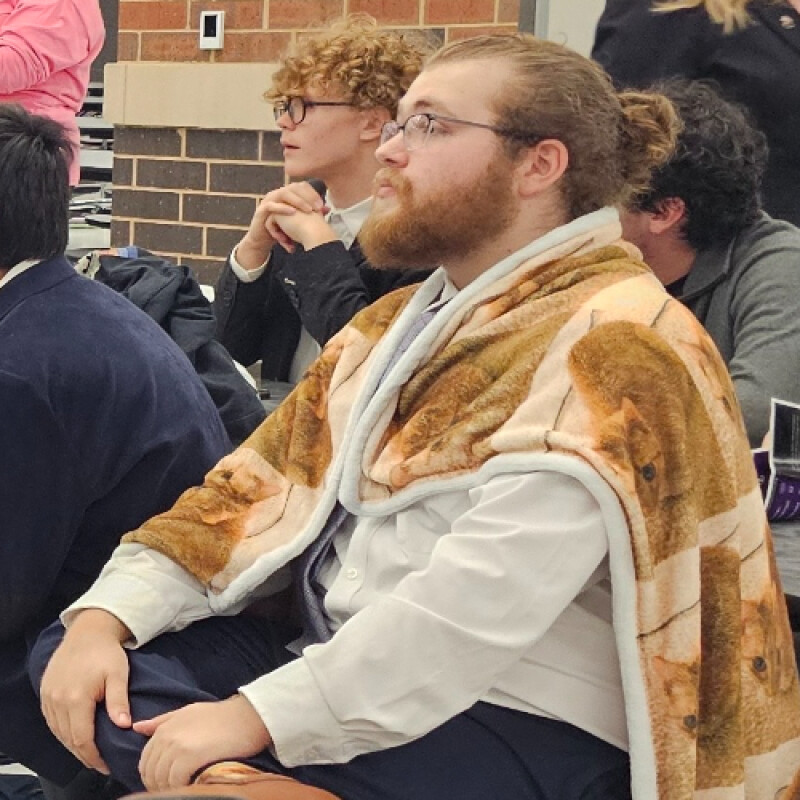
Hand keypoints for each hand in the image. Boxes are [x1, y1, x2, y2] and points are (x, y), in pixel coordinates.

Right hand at [39, 610, 131, 774]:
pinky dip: (63, 731)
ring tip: (89, 752)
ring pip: (59, 732)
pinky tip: (75, 734)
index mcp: (77, 698)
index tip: (105, 765)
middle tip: (99, 763)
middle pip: (69, 739)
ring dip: (73, 744)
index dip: (93, 757)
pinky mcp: (45, 692)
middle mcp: (58, 701)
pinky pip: (52, 721)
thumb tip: (124, 726)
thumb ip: (118, 701)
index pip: (82, 739)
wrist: (88, 631)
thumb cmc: (106, 652)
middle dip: (84, 754)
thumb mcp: (118, 674)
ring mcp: (49, 697)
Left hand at [134, 695, 271, 789]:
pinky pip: (174, 781)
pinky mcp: (190, 756)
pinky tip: (190, 784)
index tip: (165, 782)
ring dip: (169, 788)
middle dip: (158, 784)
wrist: (248, 716)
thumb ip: (162, 721)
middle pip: (150, 772)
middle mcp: (167, 736)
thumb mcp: (188, 712)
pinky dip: (179, 787)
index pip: (145, 760)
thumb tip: (137, 727)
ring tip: (182, 788)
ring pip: (160, 779)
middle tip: (174, 788)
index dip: (152, 776)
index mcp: (164, 727)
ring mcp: (178, 746)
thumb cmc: (221, 715)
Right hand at [237, 182, 327, 266]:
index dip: (313, 194)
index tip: (323, 206)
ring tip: (308, 210)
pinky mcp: (262, 210)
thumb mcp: (298, 221)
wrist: (264, 240)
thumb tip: (327, 209)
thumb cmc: (282, 229)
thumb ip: (310, 213)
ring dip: (297, 201)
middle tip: (318, 208)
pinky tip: (292, 212)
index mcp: (288, 194)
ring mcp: (269, 200)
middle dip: (308, 197)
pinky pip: (271, 206)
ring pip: (284, 194)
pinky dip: (282, 208)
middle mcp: (278, 194)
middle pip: (294, 187)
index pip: (302, 187)